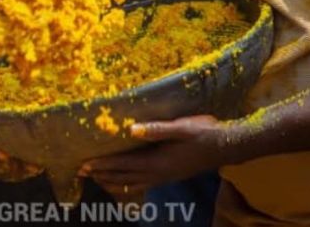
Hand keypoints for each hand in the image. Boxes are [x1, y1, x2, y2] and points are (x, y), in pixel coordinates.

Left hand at [78, 115, 233, 191]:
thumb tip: (132, 129)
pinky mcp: (170, 176)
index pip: (123, 165)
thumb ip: (157, 129)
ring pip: (132, 183)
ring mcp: (164, 177)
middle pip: (123, 177)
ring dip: (112, 180)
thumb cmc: (204, 133)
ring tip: (96, 177)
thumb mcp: (182, 127)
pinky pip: (143, 183)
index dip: (102, 164)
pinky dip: (128, 184)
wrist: (227, 146)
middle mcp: (158, 173)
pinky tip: (125, 182)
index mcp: (158, 161)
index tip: (84, 164)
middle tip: (81, 172)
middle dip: (102, 174)